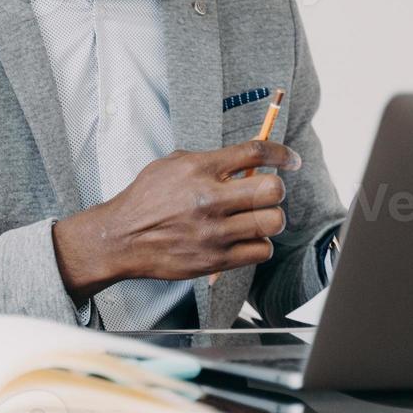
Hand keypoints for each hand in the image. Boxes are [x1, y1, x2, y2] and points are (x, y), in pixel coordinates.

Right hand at [51, 140, 301, 297]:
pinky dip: (259, 244)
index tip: (290, 160)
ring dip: (269, 218)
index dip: (281, 154)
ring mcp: (214, 231)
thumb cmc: (146, 200)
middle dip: (274, 189)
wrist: (122, 238)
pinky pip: (262, 250)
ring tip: (254, 218)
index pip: (254, 153)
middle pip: (272, 189)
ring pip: (273, 222)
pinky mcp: (216, 259)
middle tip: (265, 193)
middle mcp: (208, 198)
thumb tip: (246, 161)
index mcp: (198, 168)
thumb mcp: (171, 165)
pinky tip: (244, 238)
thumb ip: (208, 161)